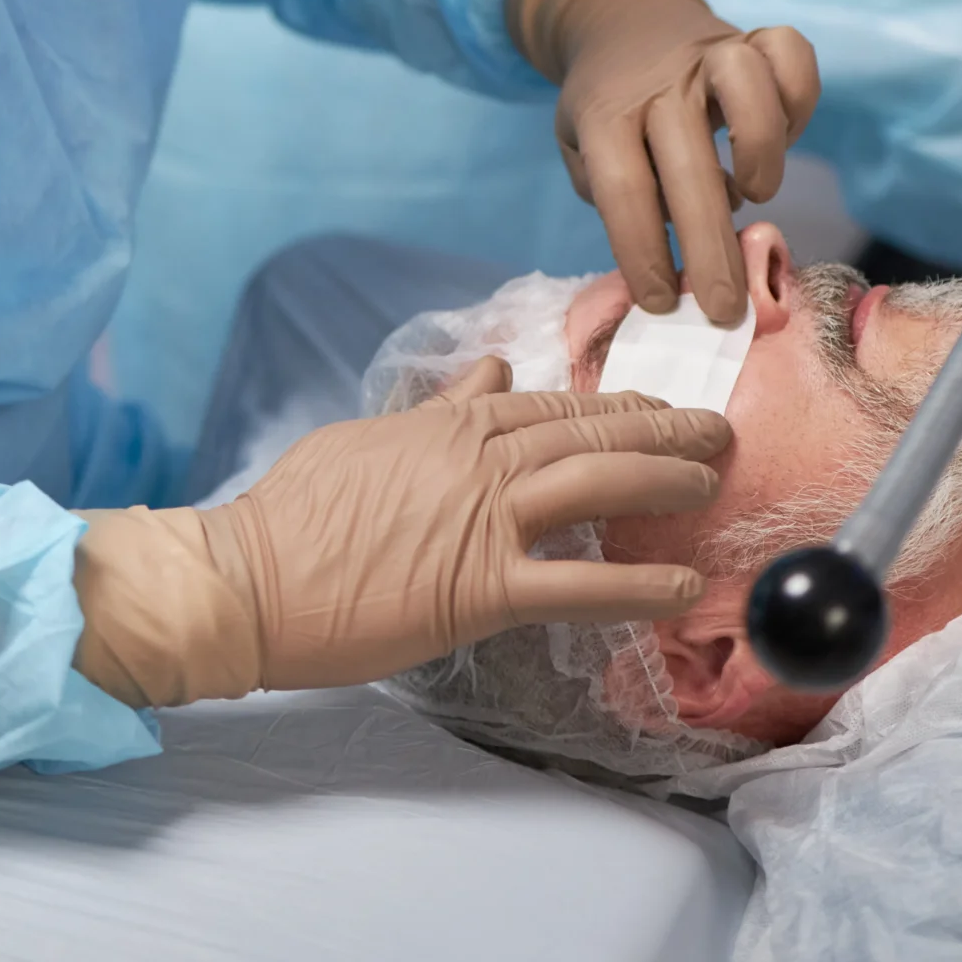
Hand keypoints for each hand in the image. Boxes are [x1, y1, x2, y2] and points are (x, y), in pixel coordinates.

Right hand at [72, 357, 727, 705]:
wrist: (246, 578)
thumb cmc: (292, 517)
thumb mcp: (366, 439)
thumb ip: (435, 409)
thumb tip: (488, 372)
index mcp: (445, 425)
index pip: (547, 403)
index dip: (612, 404)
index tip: (655, 406)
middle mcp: (473, 460)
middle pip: (588, 431)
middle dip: (661, 429)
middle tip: (715, 430)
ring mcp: (480, 520)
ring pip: (596, 483)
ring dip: (665, 478)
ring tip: (713, 481)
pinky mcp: (478, 587)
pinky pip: (577, 585)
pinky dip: (637, 586)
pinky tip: (683, 589)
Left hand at [511, 0, 819, 325]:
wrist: (622, 16)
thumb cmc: (606, 103)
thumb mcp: (580, 145)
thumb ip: (609, 192)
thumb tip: (666, 244)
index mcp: (605, 112)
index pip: (622, 189)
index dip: (642, 252)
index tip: (660, 303)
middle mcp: (660, 82)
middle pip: (687, 163)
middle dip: (708, 248)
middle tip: (724, 308)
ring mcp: (711, 53)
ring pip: (747, 86)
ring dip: (760, 152)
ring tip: (755, 196)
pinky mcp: (754, 37)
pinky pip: (792, 56)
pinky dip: (798, 101)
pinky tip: (783, 136)